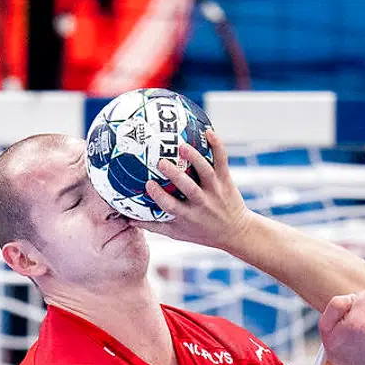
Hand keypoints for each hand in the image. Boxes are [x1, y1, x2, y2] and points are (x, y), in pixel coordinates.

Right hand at [134, 130, 255, 250]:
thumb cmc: (203, 232)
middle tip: (160, 162)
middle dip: (174, 175)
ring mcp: (215, 191)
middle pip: (188, 188)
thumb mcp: (178, 233)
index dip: (159, 195)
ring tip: (181, 145)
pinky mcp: (225, 181)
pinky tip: (208, 131)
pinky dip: (217, 146)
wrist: (237, 232)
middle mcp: (202, 203)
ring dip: (194, 158)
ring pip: (205, 172)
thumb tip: (127, 219)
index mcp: (188, 216)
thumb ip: (153, 225)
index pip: (170, 206)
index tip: (147, 184)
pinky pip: (221, 161)